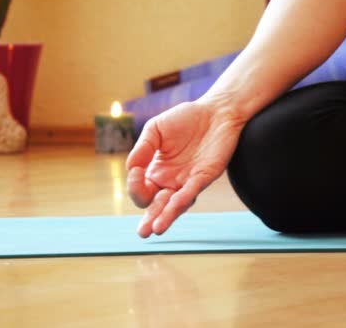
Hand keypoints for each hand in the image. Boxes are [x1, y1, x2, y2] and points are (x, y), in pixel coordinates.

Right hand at [126, 99, 244, 237]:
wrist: (215, 111)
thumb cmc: (185, 119)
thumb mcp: (155, 129)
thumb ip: (142, 148)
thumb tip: (130, 168)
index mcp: (156, 172)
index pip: (141, 190)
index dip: (135, 186)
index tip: (136, 170)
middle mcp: (171, 181)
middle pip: (157, 207)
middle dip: (149, 220)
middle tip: (143, 233)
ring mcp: (187, 181)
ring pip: (174, 206)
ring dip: (166, 217)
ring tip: (155, 230)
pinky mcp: (204, 176)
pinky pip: (191, 191)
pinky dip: (181, 200)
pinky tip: (173, 206)